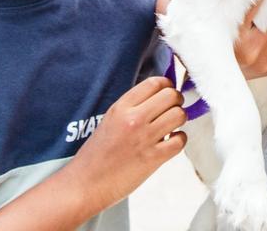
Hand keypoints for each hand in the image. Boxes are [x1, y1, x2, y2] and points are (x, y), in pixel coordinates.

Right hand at [63, 76, 186, 215]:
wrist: (86, 184)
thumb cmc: (96, 155)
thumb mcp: (110, 120)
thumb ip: (132, 107)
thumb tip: (158, 97)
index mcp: (121, 107)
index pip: (154, 82)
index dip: (167, 85)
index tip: (167, 92)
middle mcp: (134, 119)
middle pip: (171, 95)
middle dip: (177, 100)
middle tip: (172, 108)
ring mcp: (145, 138)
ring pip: (179, 115)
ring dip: (180, 119)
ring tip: (171, 126)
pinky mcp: (153, 158)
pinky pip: (180, 140)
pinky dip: (180, 140)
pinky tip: (170, 143)